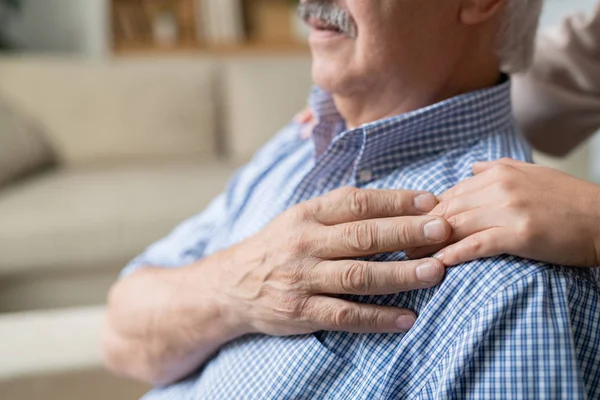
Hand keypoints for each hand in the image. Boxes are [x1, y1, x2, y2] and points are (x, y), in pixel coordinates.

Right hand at [213, 187, 450, 336]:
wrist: (233, 284)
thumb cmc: (279, 246)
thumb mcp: (301, 219)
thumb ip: (340, 212)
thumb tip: (397, 204)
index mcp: (307, 214)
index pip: (356, 202)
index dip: (396, 200)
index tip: (431, 202)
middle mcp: (305, 244)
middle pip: (362, 236)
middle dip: (406, 232)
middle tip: (444, 231)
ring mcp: (302, 279)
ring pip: (357, 276)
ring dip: (400, 274)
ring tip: (435, 273)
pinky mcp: (301, 312)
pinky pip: (344, 315)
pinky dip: (377, 318)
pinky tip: (406, 318)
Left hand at [409, 158, 599, 266]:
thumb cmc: (567, 201)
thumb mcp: (530, 174)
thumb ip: (495, 169)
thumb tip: (468, 170)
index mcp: (497, 172)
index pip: (451, 194)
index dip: (428, 214)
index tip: (412, 229)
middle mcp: (498, 186)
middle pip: (448, 209)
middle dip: (422, 229)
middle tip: (402, 246)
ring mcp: (508, 208)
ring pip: (457, 225)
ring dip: (430, 243)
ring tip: (411, 258)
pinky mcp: (520, 232)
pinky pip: (478, 243)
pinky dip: (455, 253)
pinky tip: (439, 263)